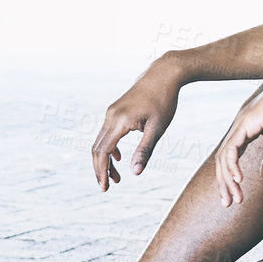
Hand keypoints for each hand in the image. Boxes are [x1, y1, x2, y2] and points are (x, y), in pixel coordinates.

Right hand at [92, 60, 181, 190]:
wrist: (163, 73)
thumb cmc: (164, 100)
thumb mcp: (157, 128)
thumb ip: (145, 150)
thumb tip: (135, 173)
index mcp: (120, 121)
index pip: (103, 151)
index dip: (101, 171)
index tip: (105, 188)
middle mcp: (111, 116)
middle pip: (97, 148)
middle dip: (100, 169)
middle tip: (107, 187)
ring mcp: (111, 112)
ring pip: (101, 141)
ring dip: (105, 160)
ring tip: (116, 177)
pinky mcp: (115, 110)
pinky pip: (106, 133)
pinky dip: (109, 148)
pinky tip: (118, 158)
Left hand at [215, 64, 262, 206]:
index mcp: (247, 129)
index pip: (232, 157)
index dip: (231, 178)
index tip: (236, 197)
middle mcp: (240, 126)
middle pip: (224, 159)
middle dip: (225, 184)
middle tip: (228, 204)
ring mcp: (241, 124)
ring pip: (225, 156)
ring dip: (228, 180)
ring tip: (234, 198)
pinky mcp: (247, 123)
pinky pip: (232, 148)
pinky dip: (232, 165)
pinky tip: (238, 180)